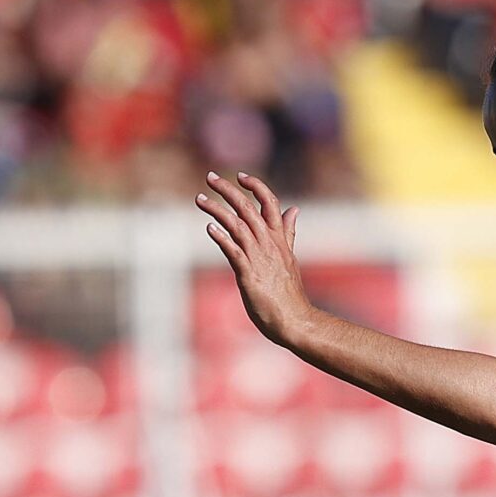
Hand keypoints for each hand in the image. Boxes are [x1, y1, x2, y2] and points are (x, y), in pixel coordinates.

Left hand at [196, 171, 309, 345]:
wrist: (296, 321)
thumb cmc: (290, 294)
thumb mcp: (290, 257)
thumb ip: (288, 233)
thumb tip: (294, 210)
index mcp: (279, 240)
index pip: (270, 203)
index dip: (256, 186)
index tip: (240, 176)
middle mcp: (269, 244)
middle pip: (248, 208)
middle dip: (228, 190)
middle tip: (210, 177)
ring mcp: (259, 258)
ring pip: (237, 224)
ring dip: (216, 209)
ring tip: (199, 199)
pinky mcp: (249, 274)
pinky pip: (233, 251)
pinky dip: (221, 237)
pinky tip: (209, 228)